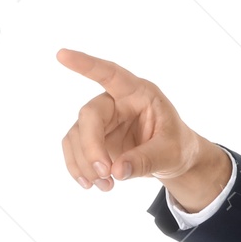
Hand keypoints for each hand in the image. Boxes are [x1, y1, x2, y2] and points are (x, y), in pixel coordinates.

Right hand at [55, 48, 227, 208]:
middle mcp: (116, 102)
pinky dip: (78, 168)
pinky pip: (74, 149)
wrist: (175, 160)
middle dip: (92, 147)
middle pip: (90, 115)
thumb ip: (147, 160)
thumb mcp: (172, 153)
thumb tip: (116, 171)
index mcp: (139, 94)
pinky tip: (90, 185)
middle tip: (105, 173)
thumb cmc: (177, 146)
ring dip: (85, 164)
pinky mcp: (93, 139)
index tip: (62, 55)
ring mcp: (102, 120)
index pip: (111, 74)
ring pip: (77, 135)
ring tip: (106, 186)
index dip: (87, 65)